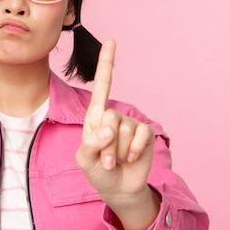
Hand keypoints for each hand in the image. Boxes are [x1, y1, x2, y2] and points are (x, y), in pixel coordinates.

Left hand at [76, 39, 158, 229]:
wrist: (118, 189)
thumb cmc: (97, 170)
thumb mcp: (85, 159)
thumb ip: (92, 144)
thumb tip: (109, 130)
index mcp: (95, 117)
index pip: (102, 86)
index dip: (107, 63)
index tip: (111, 40)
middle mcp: (113, 116)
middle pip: (110, 116)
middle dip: (106, 144)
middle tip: (105, 159)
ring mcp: (130, 125)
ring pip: (125, 130)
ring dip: (118, 152)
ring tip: (116, 161)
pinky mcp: (145, 134)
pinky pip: (141, 135)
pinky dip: (134, 151)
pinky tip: (131, 159)